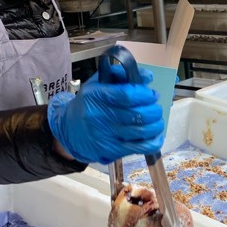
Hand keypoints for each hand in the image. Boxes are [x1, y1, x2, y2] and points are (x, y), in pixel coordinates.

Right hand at [47, 76, 163, 164]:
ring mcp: (105, 135)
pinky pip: (139, 148)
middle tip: (156, 108)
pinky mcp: (111, 150)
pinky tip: (156, 136)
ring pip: (141, 131)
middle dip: (154, 110)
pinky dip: (153, 142)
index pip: (127, 95)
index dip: (145, 95)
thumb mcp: (99, 83)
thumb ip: (122, 75)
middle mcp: (99, 116)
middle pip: (137, 114)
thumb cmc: (89, 103)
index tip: (151, 94)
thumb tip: (148, 77)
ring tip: (156, 120)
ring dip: (156, 125)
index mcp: (96, 95)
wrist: (70, 129)